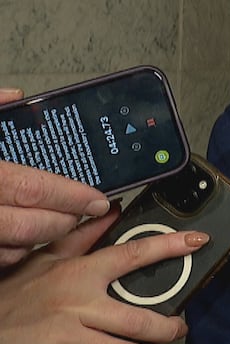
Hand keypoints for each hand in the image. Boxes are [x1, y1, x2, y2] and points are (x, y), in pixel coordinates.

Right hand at [0, 88, 110, 265]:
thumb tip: (17, 94)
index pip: (36, 189)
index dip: (73, 197)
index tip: (99, 200)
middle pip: (35, 225)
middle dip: (67, 220)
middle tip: (86, 210)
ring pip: (18, 247)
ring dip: (45, 237)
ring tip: (62, 220)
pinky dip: (17, 250)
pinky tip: (27, 237)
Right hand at [0, 204, 207, 343]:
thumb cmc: (16, 292)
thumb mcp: (48, 257)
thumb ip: (84, 236)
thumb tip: (114, 210)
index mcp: (81, 273)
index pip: (134, 254)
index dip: (169, 245)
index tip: (197, 241)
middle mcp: (77, 304)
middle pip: (138, 320)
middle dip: (166, 328)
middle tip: (178, 328)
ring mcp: (66, 336)